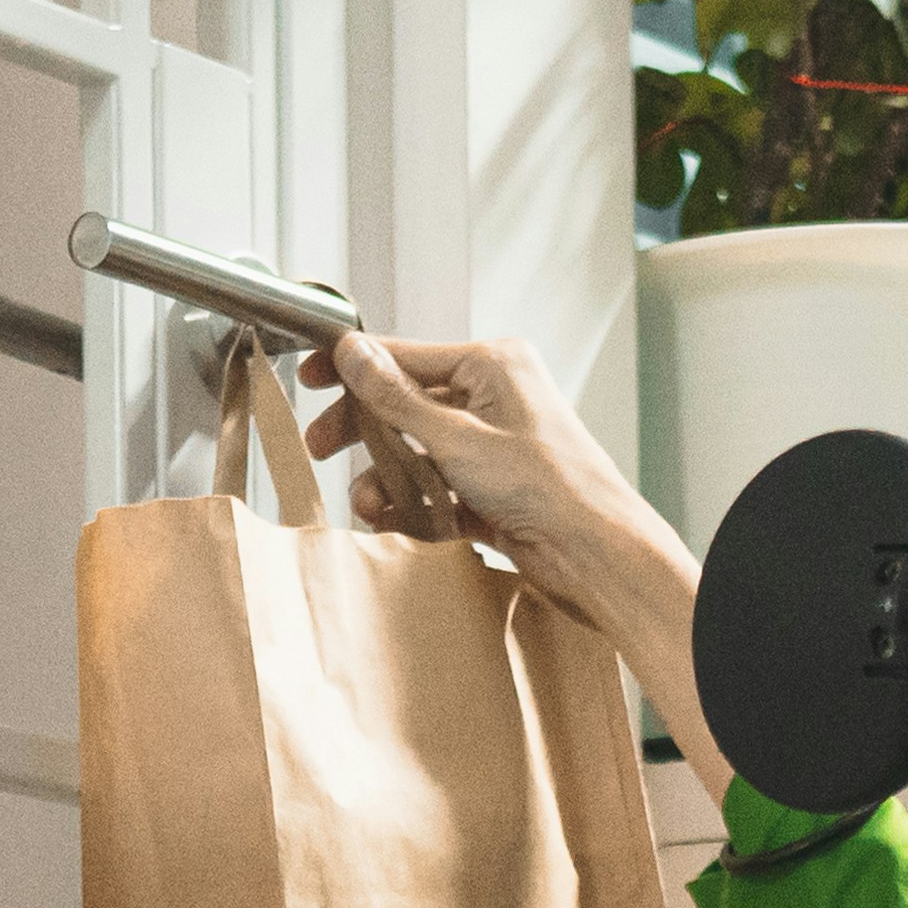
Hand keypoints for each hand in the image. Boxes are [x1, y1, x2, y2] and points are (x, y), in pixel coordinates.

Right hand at [308, 333, 710, 753]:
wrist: (596, 554)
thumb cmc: (546, 486)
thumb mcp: (456, 439)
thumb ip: (397, 399)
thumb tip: (352, 353)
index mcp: (494, 365)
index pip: (406, 356)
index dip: (354, 367)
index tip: (311, 377)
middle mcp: (495, 398)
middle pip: (408, 405)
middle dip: (365, 432)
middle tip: (322, 447)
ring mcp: (495, 444)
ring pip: (420, 452)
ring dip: (389, 479)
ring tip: (370, 506)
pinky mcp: (494, 488)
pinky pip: (439, 487)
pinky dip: (417, 505)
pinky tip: (401, 524)